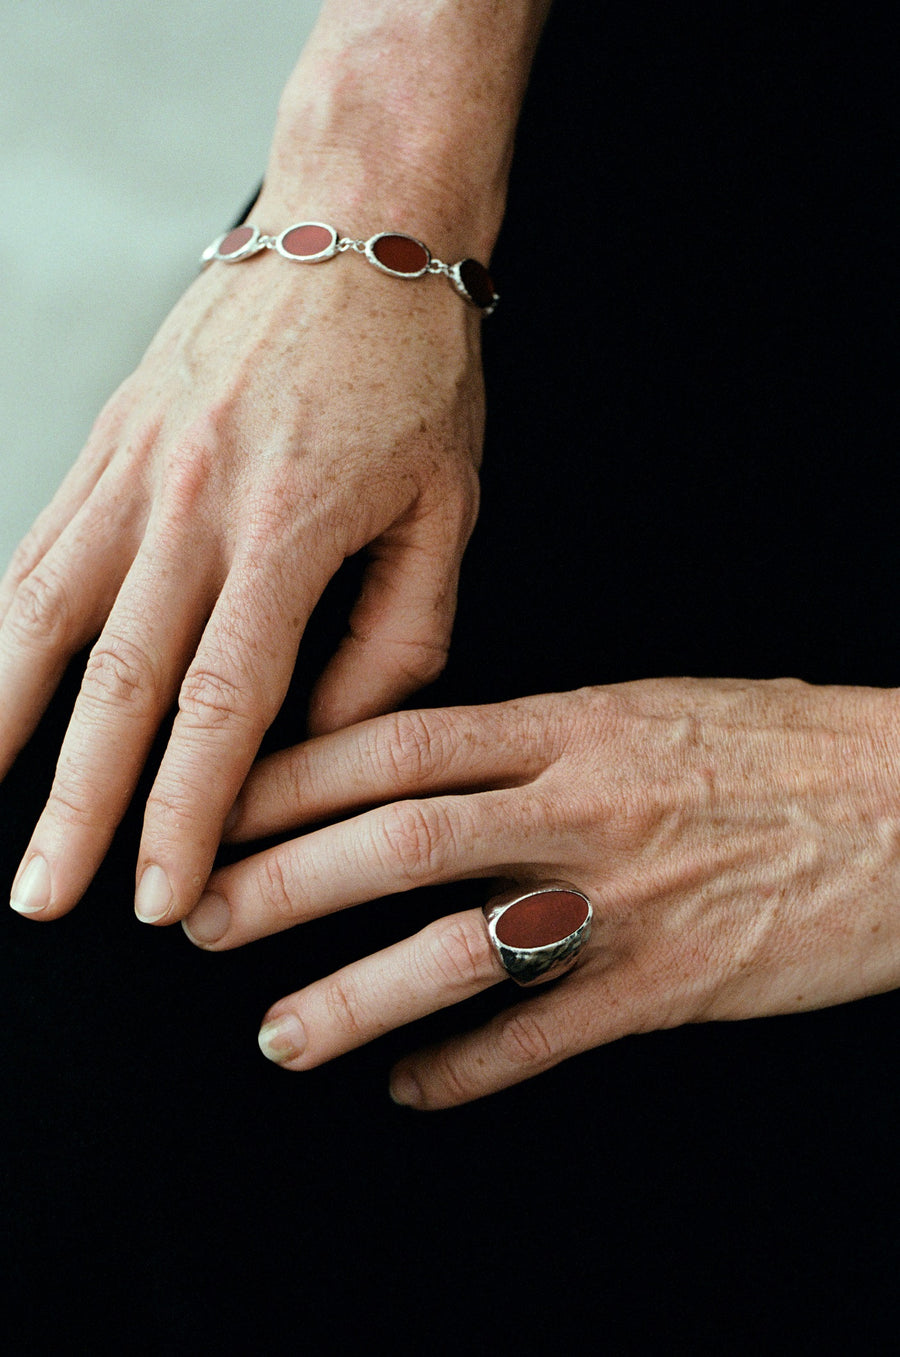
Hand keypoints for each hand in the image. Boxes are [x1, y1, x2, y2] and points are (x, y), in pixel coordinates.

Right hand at [3, 236, 481, 923]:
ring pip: (42, 617)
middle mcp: (192, 504)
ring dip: (5, 726)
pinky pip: (35, 547)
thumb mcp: (448, 511)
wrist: (357, 223)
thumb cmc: (415, 373)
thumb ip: (396, 638)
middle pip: (116, 684)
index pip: (223, 707)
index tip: (161, 897)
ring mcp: (133, 467)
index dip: (185, 814)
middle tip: (43, 898)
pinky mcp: (103, 439)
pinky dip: (0, 631)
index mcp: (290, 532)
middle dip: (78, 806)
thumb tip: (330, 737)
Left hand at [182, 679, 899, 1107]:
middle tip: (200, 917)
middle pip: (401, 842)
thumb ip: (541, 733)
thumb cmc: (784, 743)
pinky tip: (414, 1088)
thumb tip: (431, 762)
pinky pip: (545, 1036)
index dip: (292, 777)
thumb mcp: (651, 704)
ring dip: (355, 998)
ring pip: (460, 953)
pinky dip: (467, 1069)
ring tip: (279, 1037)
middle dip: (285, 883)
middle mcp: (584, 805)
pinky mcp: (672, 981)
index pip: (399, 744)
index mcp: (574, 722)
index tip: (218, 800)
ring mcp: (625, 898)